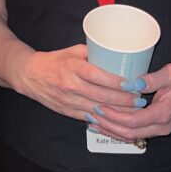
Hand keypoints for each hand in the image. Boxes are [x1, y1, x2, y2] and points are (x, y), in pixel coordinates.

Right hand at [17, 44, 140, 121]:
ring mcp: (69, 101)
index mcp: (72, 67)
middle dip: (124, 100)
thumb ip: (92, 53)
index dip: (116, 81)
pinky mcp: (67, 111)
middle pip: (102, 95)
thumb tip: (114, 55)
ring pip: (98, 109)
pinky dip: (104, 120)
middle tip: (140, 100)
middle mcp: (71, 85)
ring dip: (118, 112)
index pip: (98, 76)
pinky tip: (117, 120)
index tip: (132, 83)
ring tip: (134, 112)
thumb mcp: (72, 51)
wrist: (30, 75)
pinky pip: (89, 117)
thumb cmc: (53, 61)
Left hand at [90, 62, 170, 142]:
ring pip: (130, 136)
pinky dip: (117, 131)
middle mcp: (161, 127)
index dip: (115, 116)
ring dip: (110, 130)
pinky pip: (133, 134)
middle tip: (91, 114)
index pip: (134, 121)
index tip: (101, 107)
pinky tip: (104, 125)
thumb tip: (134, 83)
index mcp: (164, 114)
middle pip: (129, 132)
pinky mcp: (154, 128)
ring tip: (92, 121)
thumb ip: (154, 78)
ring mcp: (158, 130)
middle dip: (108, 125)